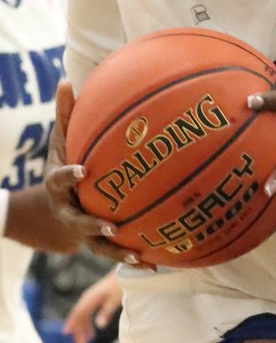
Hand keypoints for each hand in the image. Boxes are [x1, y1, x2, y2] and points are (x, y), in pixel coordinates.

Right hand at [45, 81, 149, 267]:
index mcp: (58, 185)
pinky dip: (133, 258)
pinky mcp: (98, 243)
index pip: (60, 180)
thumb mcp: (61, 139)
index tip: (83, 171)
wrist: (53, 205)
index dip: (69, 175)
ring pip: (97, 246)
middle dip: (92, 226)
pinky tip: (155, 263)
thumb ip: (66, 114)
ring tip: (137, 255)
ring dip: (116, 252)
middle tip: (111, 226)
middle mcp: (69, 210)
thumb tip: (66, 80)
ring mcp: (82, 229)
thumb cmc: (65, 163)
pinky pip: (115, 253)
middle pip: (78, 221)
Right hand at [63, 269, 122, 342]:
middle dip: (78, 330)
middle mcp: (88, 298)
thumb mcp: (115, 299)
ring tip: (87, 341)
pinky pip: (88, 313)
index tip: (66, 333)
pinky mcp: (97, 298)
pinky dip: (88, 323)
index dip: (72, 323)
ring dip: (83, 328)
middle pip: (79, 315)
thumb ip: (107, 312)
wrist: (126, 273)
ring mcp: (92, 298)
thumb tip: (99, 325)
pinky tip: (92, 332)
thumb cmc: (121, 285)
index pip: (79, 313)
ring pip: (83, 315)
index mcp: (91, 298)